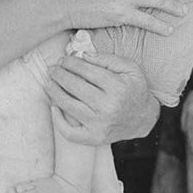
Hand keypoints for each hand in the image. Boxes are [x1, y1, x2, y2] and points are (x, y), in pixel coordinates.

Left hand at [45, 50, 159, 145]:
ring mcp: (100, 124)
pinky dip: (58, 121)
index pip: (86, 71)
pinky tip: (53, 107)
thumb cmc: (134, 89)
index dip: (71, 63)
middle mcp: (107, 107)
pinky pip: (70, 132)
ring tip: (48, 82)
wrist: (144, 118)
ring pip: (68, 106)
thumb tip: (83, 55)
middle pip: (74, 86)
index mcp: (117, 87)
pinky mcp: (94, 138)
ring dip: (54, 91)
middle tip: (52, 68)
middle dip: (59, 74)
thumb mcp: (129, 68)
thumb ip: (107, 59)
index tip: (63, 58)